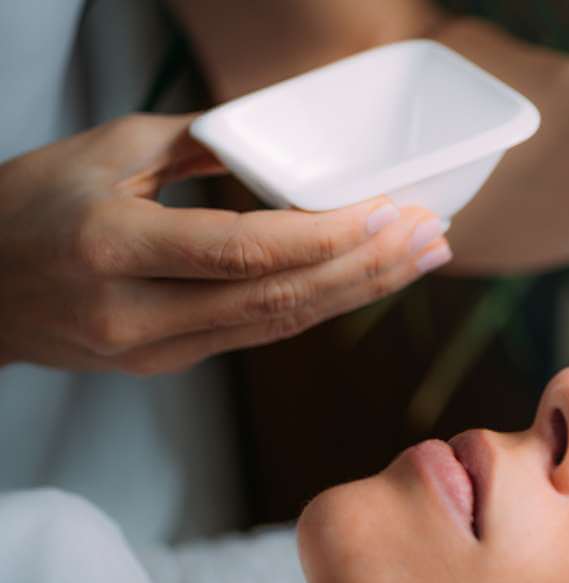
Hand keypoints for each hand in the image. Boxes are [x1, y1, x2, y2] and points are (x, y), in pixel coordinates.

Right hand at [0, 113, 452, 373]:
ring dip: (358, 293)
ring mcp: (151, 350)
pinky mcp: (165, 365)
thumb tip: (276, 133)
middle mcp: (134, 311)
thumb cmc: (24, 208)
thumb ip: (196, 142)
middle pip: (278, 300)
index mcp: (112, 245)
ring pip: (278, 327)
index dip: (325, 237)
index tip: (386, 211)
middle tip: (430, 237)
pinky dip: (317, 306)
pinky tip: (362, 281)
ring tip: (418, 261)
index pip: (243, 250)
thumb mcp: (101, 151)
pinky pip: (257, 334)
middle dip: (367, 269)